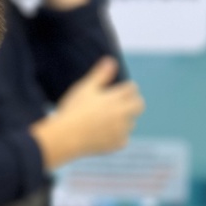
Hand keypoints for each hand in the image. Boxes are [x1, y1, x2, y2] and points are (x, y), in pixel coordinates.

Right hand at [30, 57, 145, 170]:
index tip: (116, 91)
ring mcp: (121, 130)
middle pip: (138, 105)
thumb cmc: (73, 110)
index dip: (125, 88)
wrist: (66, 136)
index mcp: (116, 97)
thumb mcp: (85, 89)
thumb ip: (100, 75)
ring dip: (122, 121)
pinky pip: (122, 140)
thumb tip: (111, 60)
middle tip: (118, 105)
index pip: (132, 88)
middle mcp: (123, 113)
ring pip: (130, 123)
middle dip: (132, 103)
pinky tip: (102, 136)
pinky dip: (116, 138)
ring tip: (103, 122)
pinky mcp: (117, 144)